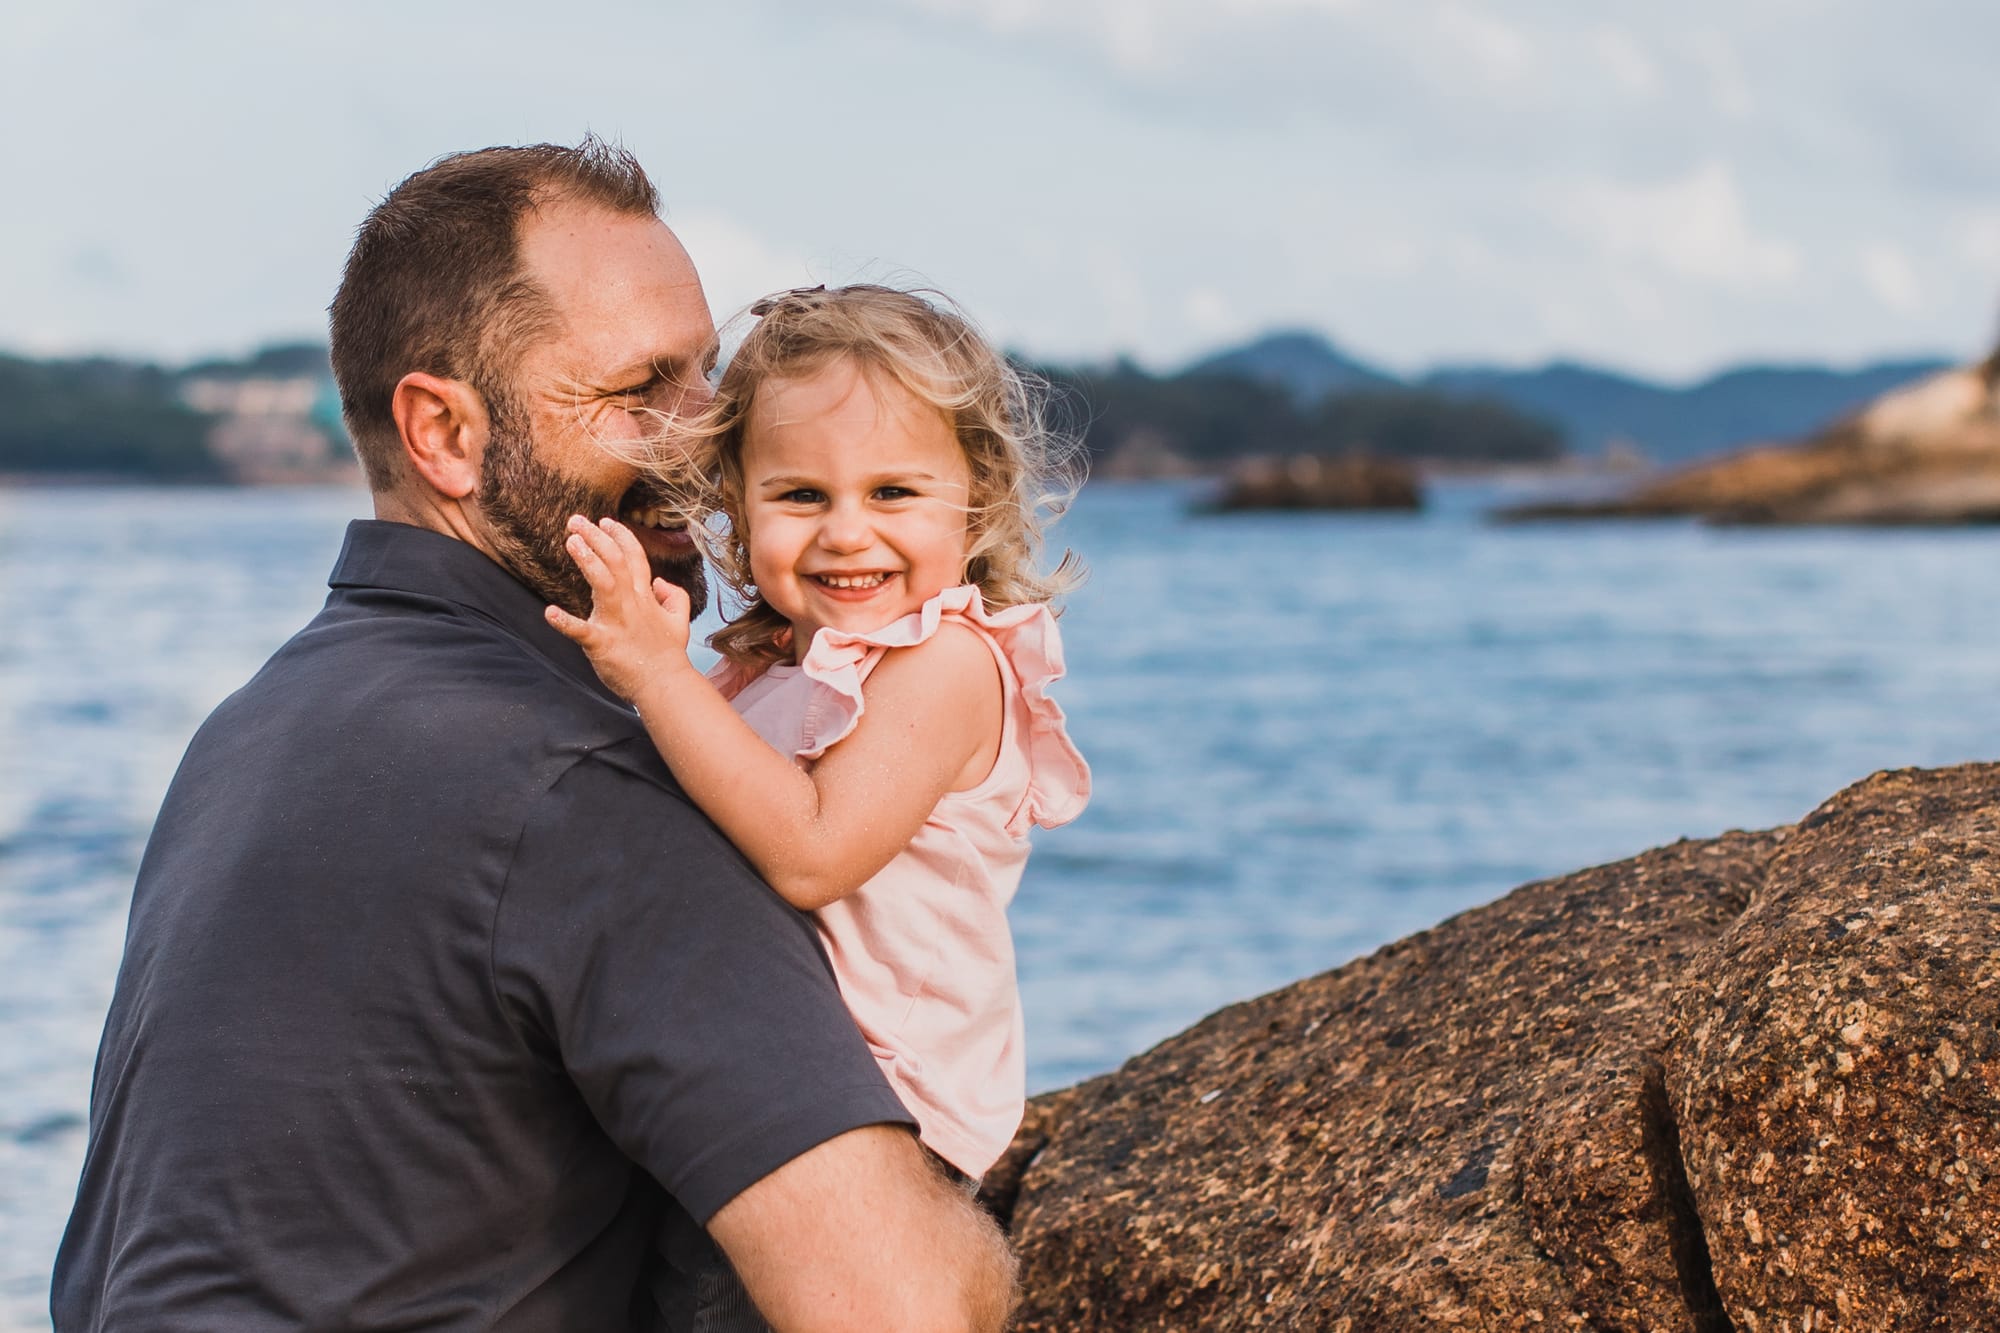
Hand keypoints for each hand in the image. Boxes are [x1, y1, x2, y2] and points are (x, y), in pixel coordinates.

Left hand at [545, 516, 695, 701]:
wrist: (665, 685)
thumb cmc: (668, 655)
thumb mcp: (680, 621)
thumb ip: (674, 597)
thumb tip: (659, 582)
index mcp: (645, 598)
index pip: (635, 558)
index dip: (621, 536)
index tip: (605, 521)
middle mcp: (631, 604)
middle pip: (616, 562)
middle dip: (597, 537)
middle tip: (575, 520)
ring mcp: (616, 623)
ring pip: (604, 584)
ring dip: (588, 561)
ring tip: (571, 541)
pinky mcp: (602, 644)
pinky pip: (582, 631)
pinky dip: (566, 622)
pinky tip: (550, 612)